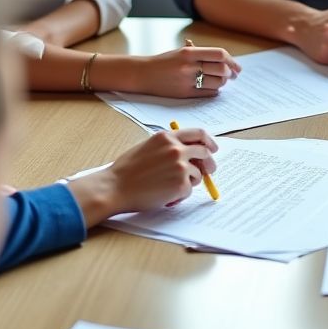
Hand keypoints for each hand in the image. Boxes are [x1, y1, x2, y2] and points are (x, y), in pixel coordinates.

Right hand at [71, 128, 218, 223]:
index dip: (209, 141)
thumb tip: (189, 153)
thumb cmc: (126, 171)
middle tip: (208, 171)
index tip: (212, 148)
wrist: (115, 187)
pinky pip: (189, 190)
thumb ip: (168, 146)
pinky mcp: (181, 184)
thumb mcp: (147, 147)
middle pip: (205, 152)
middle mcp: (176, 149)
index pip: (198, 133)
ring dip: (189, 182)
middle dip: (209, 163)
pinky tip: (164, 195)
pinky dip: (180, 195)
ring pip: (198, 174)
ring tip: (169, 187)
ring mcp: (180, 166)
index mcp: (167, 137)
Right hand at [130, 45, 240, 97]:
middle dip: (230, 73)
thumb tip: (224, 59)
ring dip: (222, 82)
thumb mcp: (180, 52)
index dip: (231, 60)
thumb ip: (201, 54)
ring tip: (221, 81)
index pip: (219, 54)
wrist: (143, 74)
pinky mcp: (184, 94)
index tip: (236, 66)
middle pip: (220, 69)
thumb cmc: (163, 62)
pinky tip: (213, 88)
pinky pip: (207, 94)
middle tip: (233, 75)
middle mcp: (188, 66)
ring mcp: (187, 81)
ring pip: (216, 83)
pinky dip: (214, 91)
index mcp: (188, 52)